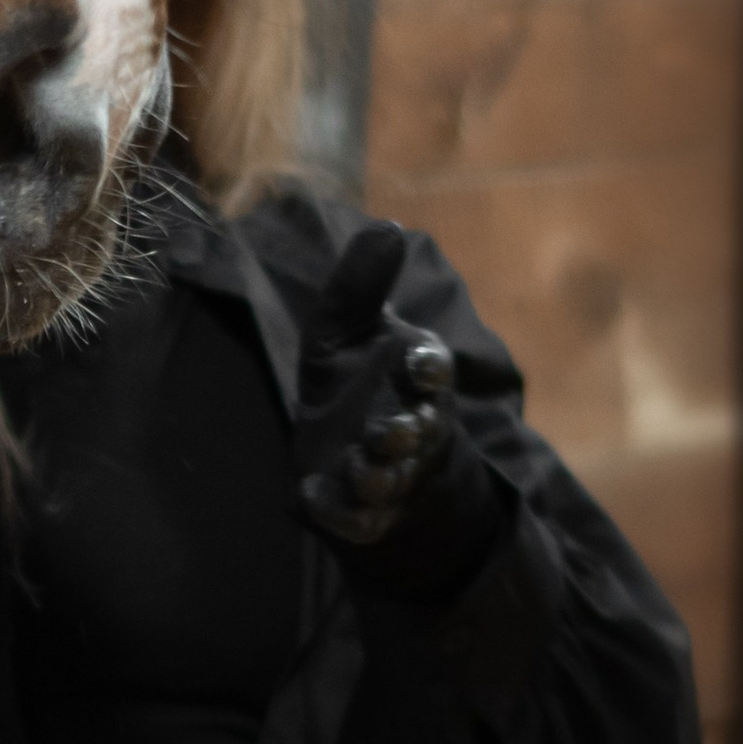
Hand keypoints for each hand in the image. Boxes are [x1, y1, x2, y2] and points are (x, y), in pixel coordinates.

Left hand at [294, 223, 458, 549]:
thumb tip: (387, 226)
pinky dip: (338, 512)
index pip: (432, 370)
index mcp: (415, 378)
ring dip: (378, 473)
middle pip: (418, 431)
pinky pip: (356, 517)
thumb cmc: (356, 379)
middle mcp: (412, 427)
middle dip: (405, 430)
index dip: (426, 367)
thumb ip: (360, 285)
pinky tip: (311, 500)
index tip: (415, 359)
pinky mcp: (362, 512)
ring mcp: (390, 473)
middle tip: (389, 430)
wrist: (355, 454)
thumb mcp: (347, 328)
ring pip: (392, 477)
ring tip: (362, 469)